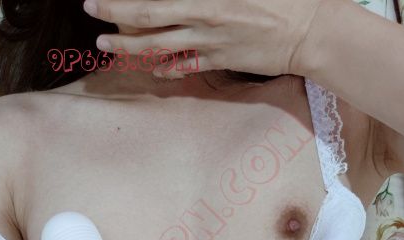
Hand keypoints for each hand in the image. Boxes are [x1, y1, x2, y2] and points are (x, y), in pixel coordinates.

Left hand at [84, 0, 323, 78]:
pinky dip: (164, 65)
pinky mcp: (221, 59)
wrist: (312, 30)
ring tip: (105, 42)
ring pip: (158, 44)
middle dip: (115, 14)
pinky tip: (149, 65)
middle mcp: (203, 15)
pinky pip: (184, 65)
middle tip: (91, 10)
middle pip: (147, 16)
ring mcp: (210, 41)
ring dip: (128, 45)